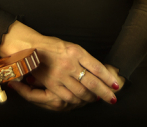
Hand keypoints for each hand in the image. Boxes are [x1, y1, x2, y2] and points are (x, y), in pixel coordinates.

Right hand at [0, 22, 123, 110]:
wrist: (31, 47)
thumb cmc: (52, 46)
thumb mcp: (71, 46)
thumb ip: (84, 58)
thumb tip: (99, 72)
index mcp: (76, 51)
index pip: (97, 67)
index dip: (108, 78)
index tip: (116, 85)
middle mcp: (70, 63)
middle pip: (92, 82)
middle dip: (105, 93)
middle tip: (112, 98)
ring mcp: (61, 75)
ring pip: (82, 92)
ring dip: (92, 97)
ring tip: (98, 99)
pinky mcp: (52, 84)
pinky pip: (69, 96)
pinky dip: (78, 100)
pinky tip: (83, 100)